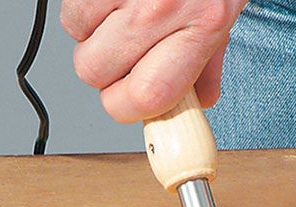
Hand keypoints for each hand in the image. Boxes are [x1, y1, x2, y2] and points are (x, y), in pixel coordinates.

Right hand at [61, 0, 245, 121]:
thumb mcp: (223, 22)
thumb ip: (207, 68)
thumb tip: (195, 105)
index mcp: (200, 30)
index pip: (148, 96)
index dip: (125, 108)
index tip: (125, 102)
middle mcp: (161, 7)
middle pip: (95, 71)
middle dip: (103, 73)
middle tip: (122, 57)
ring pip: (78, 37)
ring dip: (91, 36)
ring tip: (119, 20)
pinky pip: (72, 7)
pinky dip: (84, 8)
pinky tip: (110, 0)